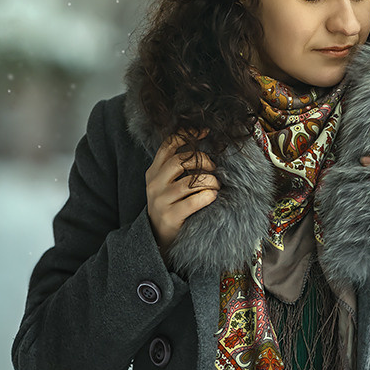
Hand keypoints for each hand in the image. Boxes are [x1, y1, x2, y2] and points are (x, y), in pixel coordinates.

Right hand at [146, 130, 219, 255]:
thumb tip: (201, 140)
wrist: (157, 237)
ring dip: (209, 181)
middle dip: (201, 160)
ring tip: (216, 185)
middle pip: (179, 161)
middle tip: (213, 167)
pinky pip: (193, 201)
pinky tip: (212, 197)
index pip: (168, 146)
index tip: (204, 132)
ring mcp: (160, 201)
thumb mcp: (166, 183)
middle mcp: (154, 184)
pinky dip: (207, 196)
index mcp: (153, 172)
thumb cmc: (169, 205)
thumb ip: (177, 166)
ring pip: (189, 182)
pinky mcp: (170, 216)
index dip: (186, 136)